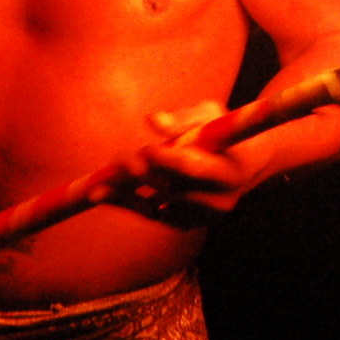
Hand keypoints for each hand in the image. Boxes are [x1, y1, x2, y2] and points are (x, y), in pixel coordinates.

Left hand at [105, 101, 261, 228]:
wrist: (243, 165)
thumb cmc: (224, 131)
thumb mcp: (211, 115)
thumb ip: (184, 119)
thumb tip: (153, 120)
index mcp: (229, 171)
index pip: (197, 170)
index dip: (171, 161)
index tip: (148, 148)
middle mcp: (218, 201)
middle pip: (173, 192)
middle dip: (142, 176)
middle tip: (117, 160)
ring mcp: (201, 217)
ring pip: (157, 208)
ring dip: (126, 197)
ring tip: (96, 190)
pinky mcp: (185, 224)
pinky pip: (152, 216)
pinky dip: (129, 204)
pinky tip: (104, 194)